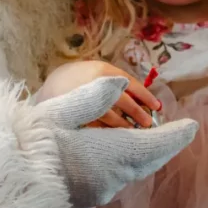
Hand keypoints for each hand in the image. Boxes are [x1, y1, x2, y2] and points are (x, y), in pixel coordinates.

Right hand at [31, 76, 198, 207]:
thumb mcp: (56, 113)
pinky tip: (114, 161)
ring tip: (147, 142)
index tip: (192, 127)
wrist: (4, 189)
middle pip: (146, 161)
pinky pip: (112, 181)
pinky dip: (121, 168)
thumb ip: (91, 98)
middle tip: (175, 134)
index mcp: (111, 155)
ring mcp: (97, 194)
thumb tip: (119, 83)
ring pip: (129, 172)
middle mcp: (111, 179)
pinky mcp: (83, 202)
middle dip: (161, 146)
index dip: (175, 136)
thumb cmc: (27, 145)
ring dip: (140, 156)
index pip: (155, 145)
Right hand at [36, 61, 160, 128]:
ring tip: (132, 132)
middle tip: (147, 124)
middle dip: (137, 113)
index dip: (145, 96)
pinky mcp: (76, 114)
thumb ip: (115, 83)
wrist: (50, 86)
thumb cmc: (80, 80)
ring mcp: (84, 100)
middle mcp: (95, 83)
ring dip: (123, 125)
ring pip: (110, 115)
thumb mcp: (97, 74)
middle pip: (123, 100)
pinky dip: (107, 131)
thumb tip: (142, 100)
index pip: (130, 83)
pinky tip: (113, 136)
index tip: (157, 107)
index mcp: (103, 71)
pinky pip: (96, 125)